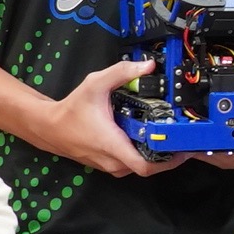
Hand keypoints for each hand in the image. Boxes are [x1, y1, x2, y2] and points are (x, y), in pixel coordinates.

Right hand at [24, 60, 177, 178]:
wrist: (50, 127)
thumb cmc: (72, 109)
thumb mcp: (95, 84)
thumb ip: (122, 72)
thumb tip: (148, 65)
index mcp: (113, 145)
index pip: (145, 166)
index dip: (169, 161)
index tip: (184, 150)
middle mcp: (113, 161)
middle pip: (149, 167)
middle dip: (168, 155)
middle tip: (183, 139)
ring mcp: (110, 166)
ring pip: (139, 166)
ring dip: (155, 155)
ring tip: (169, 138)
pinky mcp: (108, 165)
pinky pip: (130, 164)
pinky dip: (142, 154)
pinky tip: (149, 139)